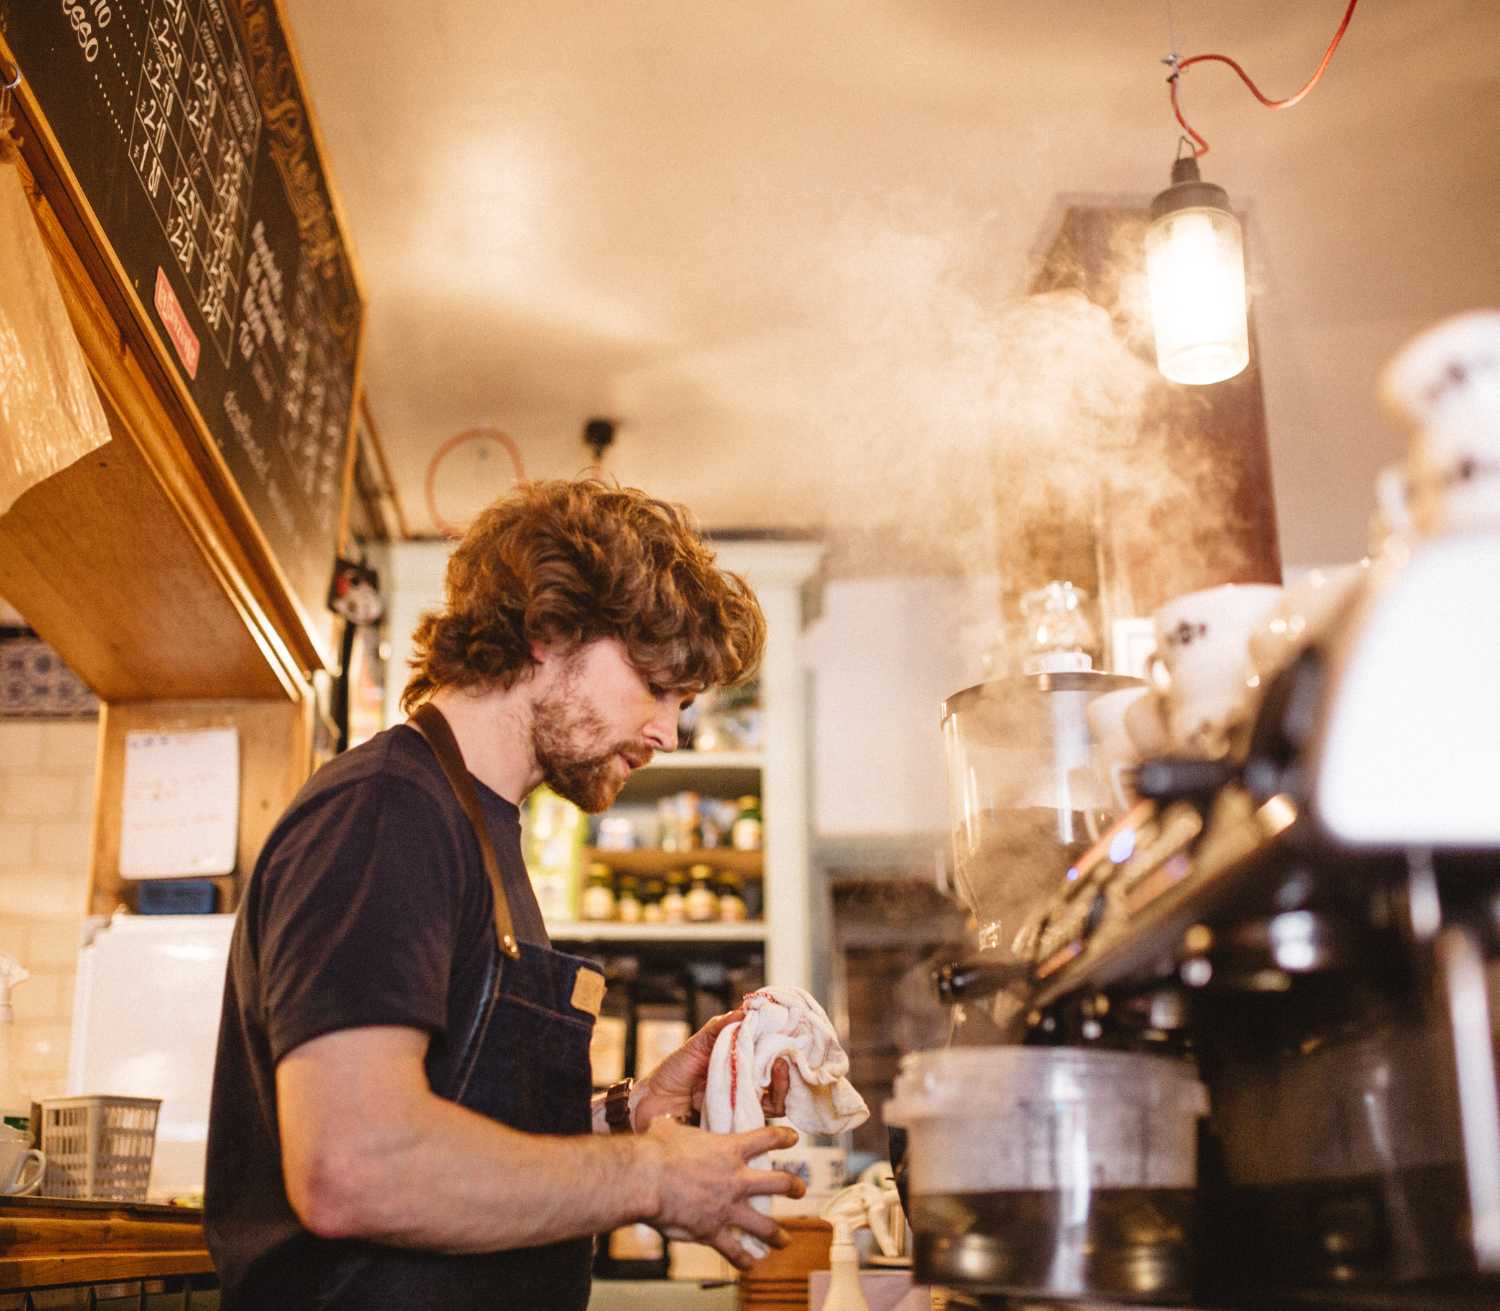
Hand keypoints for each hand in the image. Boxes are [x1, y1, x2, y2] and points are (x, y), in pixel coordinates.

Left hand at [635, 1010, 789, 1126]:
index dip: (782, 1045)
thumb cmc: (673, 1072)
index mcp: (737, 1063)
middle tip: (788, 1050)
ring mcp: (742, 1104)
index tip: (790, 1031)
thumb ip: (721, 1027)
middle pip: (778, 1078)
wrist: (652, 1102)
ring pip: (776, 1099)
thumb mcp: (698, 1044)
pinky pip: (762, 1118)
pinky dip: (772, 1103)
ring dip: (783, 1083)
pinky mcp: (737, 1123)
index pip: (768, 1055)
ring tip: (780, 1066)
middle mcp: (743, 1084)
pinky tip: (770, 1090)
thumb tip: (747, 1008)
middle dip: (789, 1064)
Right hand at [639, 1118, 803, 1268]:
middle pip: (779, 1183)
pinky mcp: (713, 1231)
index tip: (794, 1139)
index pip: (767, 1138)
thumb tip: (665, 1121)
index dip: (784, 1138)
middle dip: (794, 1187)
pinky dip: (744, 1260)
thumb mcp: (668, 1129)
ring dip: (779, 1234)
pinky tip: (750, 1265)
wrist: (645, 1178)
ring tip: (786, 1240)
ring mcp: (728, 1208)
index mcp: (729, 1149)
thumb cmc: (656, 1150)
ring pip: (765, 1224)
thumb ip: (674, 1125)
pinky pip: (734, 1250)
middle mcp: (736, 1179)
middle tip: (800, 1189)